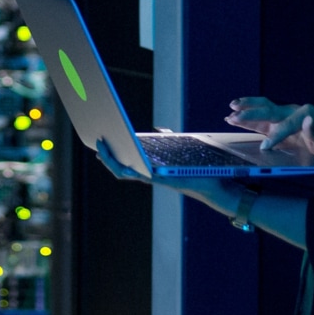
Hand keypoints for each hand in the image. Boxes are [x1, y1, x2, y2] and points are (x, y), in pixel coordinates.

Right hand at [96, 140, 242, 216]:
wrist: (217, 184)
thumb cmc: (200, 170)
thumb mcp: (180, 152)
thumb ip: (167, 141)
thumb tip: (158, 129)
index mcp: (151, 168)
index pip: (125, 161)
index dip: (110, 153)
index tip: (100, 140)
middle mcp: (149, 175)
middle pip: (120, 167)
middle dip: (105, 155)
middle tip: (96, 140)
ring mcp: (154, 179)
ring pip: (124, 173)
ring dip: (111, 161)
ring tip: (102, 147)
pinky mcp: (162, 180)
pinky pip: (140, 175)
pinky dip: (127, 169)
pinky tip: (121, 162)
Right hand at [225, 97, 313, 159]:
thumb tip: (307, 120)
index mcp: (306, 112)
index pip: (287, 124)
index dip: (276, 135)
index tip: (265, 147)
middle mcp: (293, 111)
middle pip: (269, 109)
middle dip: (251, 114)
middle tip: (235, 116)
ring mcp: (284, 116)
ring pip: (262, 109)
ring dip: (245, 110)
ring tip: (230, 112)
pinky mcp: (277, 124)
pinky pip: (259, 120)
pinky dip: (246, 119)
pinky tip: (232, 118)